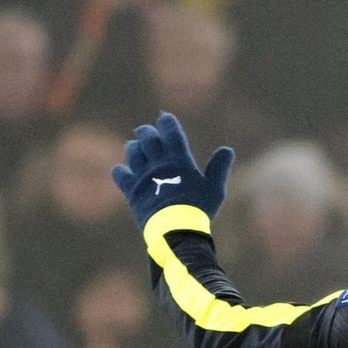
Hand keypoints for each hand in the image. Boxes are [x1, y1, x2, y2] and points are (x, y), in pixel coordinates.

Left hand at [112, 112, 234, 231]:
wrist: (175, 230)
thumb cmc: (198, 210)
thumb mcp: (215, 189)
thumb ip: (219, 168)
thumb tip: (227, 150)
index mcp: (178, 160)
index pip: (170, 132)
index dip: (166, 122)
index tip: (165, 118)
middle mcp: (158, 163)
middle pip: (147, 137)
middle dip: (146, 132)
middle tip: (146, 132)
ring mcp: (142, 175)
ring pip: (132, 151)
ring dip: (134, 147)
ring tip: (136, 147)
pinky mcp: (131, 189)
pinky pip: (119, 173)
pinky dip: (121, 170)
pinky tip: (125, 171)